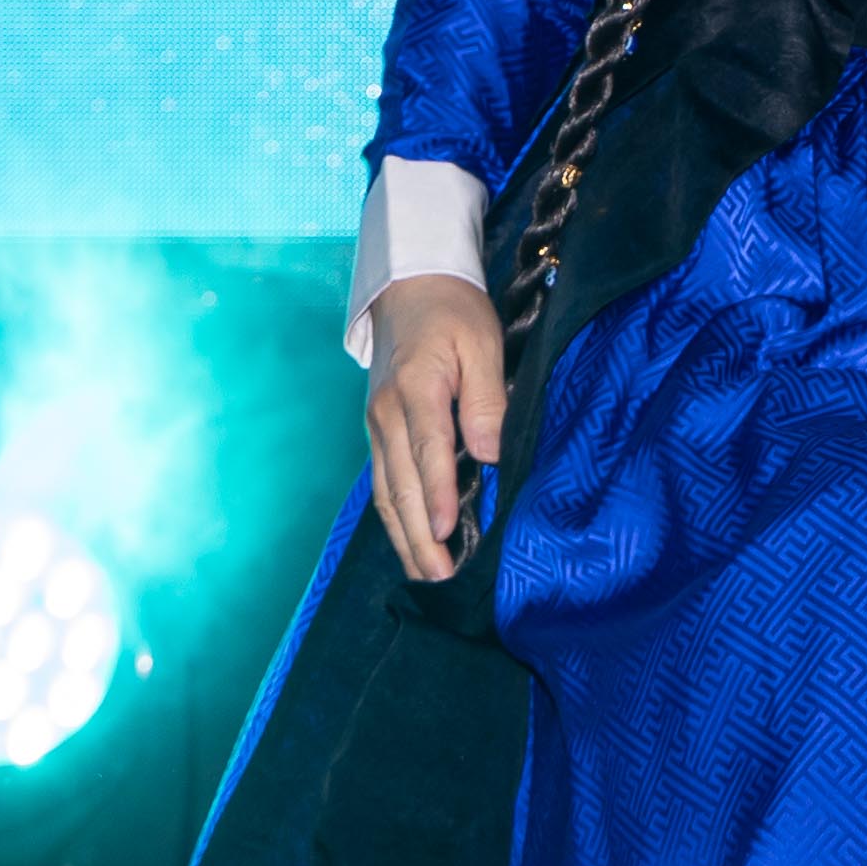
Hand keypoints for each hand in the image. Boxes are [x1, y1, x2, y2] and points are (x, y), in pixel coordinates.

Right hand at [361, 275, 504, 582]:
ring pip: (385, 491)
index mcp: (415, 388)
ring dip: (404, 537)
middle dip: (420, 536)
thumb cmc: (452, 313)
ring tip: (427, 577)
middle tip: (441, 578)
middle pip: (399, 484)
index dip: (437, 494)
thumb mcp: (481, 342)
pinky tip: (412, 544)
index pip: (427, 450)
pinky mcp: (377, 432)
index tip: (448, 533)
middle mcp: (387, 414)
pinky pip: (382, 483)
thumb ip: (485, 397)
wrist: (408, 286)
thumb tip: (490, 453)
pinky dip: (395, 518)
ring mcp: (376, 425)